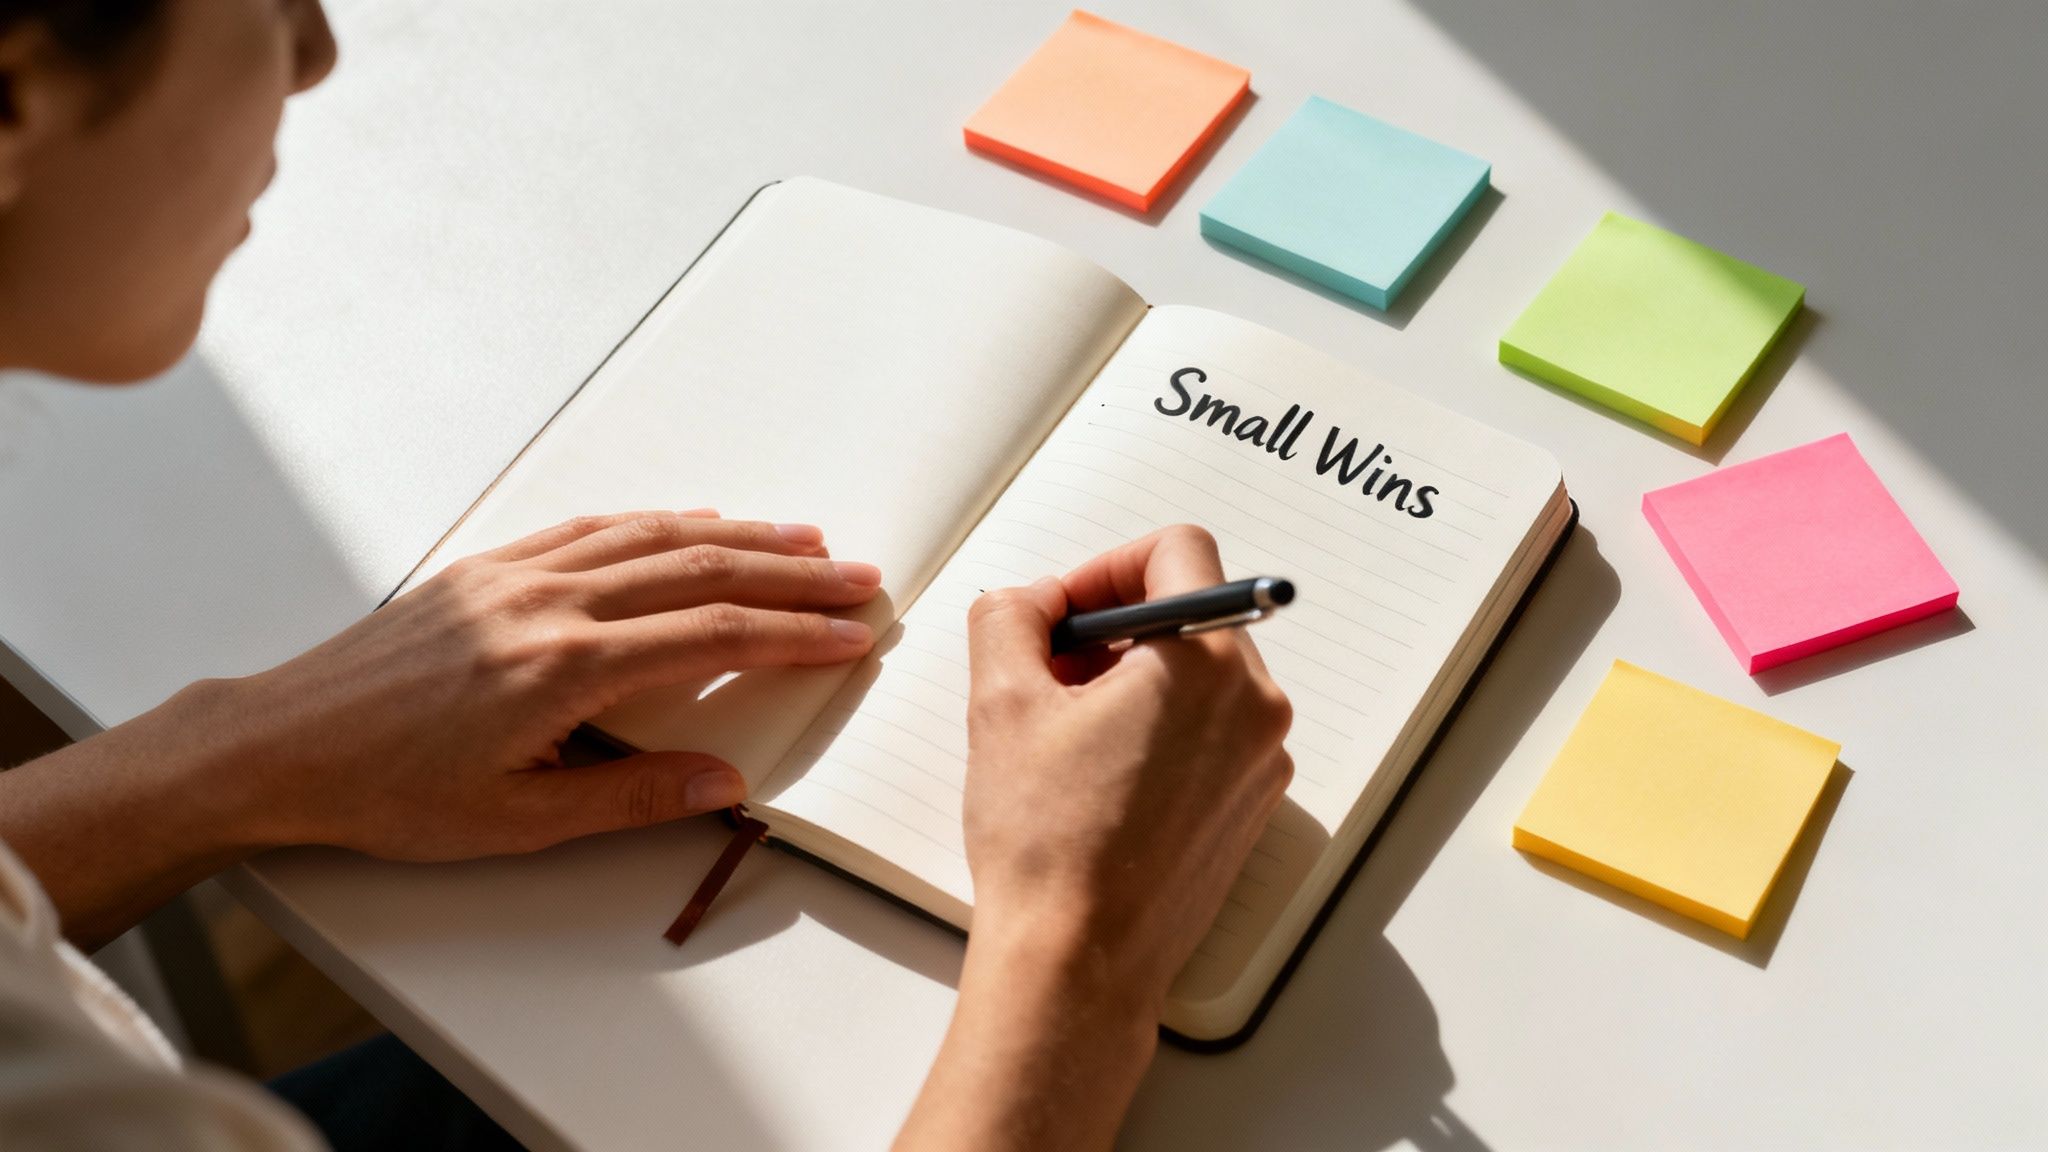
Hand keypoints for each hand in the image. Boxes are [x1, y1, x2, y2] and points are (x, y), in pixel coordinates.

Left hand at [210, 509, 881, 859]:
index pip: (711, 636)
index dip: (793, 632)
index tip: (851, 633)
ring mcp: (516, 574)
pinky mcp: (488, 567)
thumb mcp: (516, 820)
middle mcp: (548, 603)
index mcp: (564, 667)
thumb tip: (726, 781)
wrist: (282, 744)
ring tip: (803, 538)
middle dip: (790, 572)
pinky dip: (660, 522)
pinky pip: (594, 527)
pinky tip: (696, 522)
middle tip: (856, 576)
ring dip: (738, 534)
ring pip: (653, 536)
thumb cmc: (390, 792)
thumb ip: (631, 796)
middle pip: (699, 570)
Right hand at [962, 524, 1292, 1012]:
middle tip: (1047, 671)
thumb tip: (1030, 600)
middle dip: (1111, 627)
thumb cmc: (1047, 842)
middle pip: (1189, 613)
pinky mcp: (1250, 804)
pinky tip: (1097, 772)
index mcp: (1206, 663)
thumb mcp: (1001, 701)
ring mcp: (1261, 759)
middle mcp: (1254, 705)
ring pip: (1198, 673)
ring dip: (1132, 677)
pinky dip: (1158, 726)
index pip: (1177, 551)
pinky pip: (1210, 730)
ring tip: (1064, 729)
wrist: (1079, 960)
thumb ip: (1010, 617)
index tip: (1062, 610)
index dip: (1105, 566)